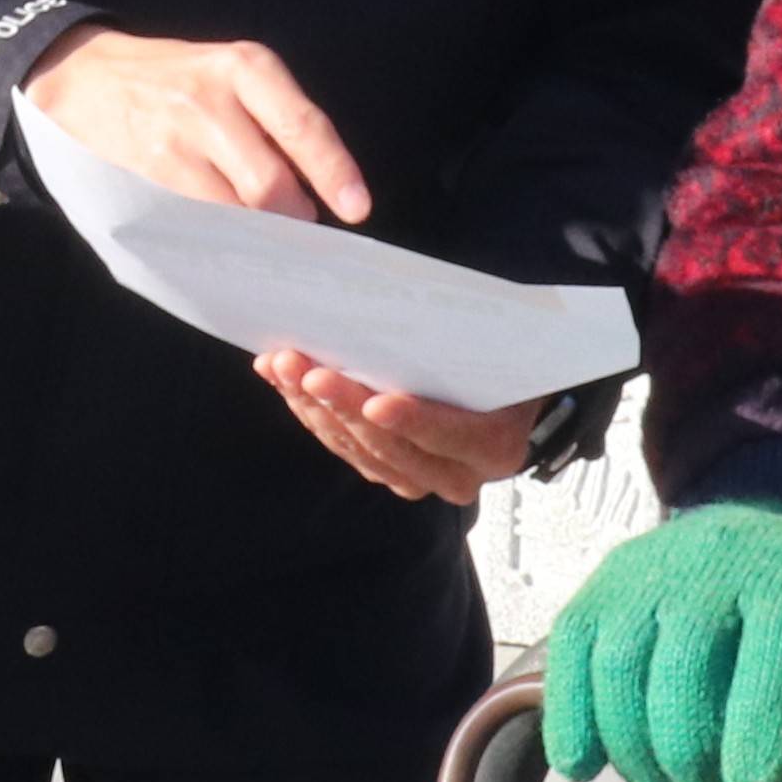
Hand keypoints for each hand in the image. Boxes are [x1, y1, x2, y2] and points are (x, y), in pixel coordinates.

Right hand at [24, 26, 370, 219]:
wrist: (88, 76)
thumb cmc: (179, 78)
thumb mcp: (230, 72)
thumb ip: (276, 119)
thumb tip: (317, 190)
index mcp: (247, 67)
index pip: (303, 125)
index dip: (334, 172)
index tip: (357, 210)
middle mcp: (213, 98)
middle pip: (271, 182)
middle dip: (293, 215)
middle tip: (299, 223)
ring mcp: (178, 137)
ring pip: (238, 208)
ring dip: (260, 231)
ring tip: (263, 228)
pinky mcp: (152, 169)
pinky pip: (202, 219)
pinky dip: (224, 234)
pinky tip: (228, 231)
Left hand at [258, 349, 546, 504]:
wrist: (502, 381)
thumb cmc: (499, 352)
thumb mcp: (497, 341)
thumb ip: (464, 338)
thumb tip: (409, 304)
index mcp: (495, 444)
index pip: (450, 435)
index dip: (412, 421)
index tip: (375, 402)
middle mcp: (457, 475)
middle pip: (391, 446)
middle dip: (343, 406)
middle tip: (307, 370)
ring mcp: (416, 477)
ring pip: (356, 448)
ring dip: (313, 406)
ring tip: (282, 365)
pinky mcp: (383, 468)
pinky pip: (341, 444)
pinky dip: (308, 409)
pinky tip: (280, 377)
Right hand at [539, 504, 781, 781]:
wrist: (765, 505)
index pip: (769, 660)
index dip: (756, 732)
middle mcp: (710, 570)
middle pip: (683, 677)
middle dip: (692, 759)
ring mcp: (645, 576)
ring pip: (620, 674)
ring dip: (635, 753)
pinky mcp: (599, 587)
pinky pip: (570, 658)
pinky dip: (569, 722)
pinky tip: (586, 768)